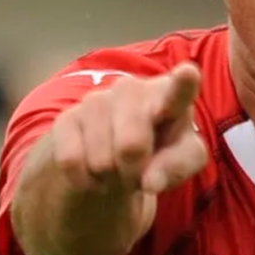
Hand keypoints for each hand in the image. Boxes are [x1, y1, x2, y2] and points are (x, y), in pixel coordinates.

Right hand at [49, 63, 207, 195]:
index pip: (179, 89)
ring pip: (101, 160)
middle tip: (137, 173)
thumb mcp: (181, 161)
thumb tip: (150, 181)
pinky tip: (93, 172)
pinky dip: (84, 180)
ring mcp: (97, 99)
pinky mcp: (66, 117)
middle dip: (133, 172)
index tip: (188, 73)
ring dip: (110, 177)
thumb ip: (177, 168)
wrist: (114, 157)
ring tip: (117, 169)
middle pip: (131, 146)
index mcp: (170, 96)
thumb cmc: (159, 152)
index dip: (183, 82)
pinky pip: (71, 162)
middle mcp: (133, 89)